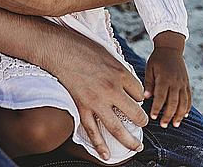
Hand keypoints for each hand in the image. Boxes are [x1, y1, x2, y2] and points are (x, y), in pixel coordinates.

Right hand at [55, 33, 146, 160]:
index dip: (140, 97)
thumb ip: (119, 70)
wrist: (60, 49)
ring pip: (118, 128)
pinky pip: (93, 131)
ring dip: (129, 141)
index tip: (135, 97)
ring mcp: (97, 101)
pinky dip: (100, 145)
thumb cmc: (83, 47)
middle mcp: (112, 89)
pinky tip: (106, 156)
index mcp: (120, 73)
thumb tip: (126, 83)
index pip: (140, 93)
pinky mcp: (82, 107)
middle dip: (142, 121)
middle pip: (136, 113)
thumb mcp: (108, 53)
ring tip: (137, 147)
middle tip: (142, 124)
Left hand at [144, 47, 191, 127]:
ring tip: (175, 124)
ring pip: (183, 102)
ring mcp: (183, 83)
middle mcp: (175, 82)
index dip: (157, 108)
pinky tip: (184, 115)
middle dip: (168, 115)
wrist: (171, 48)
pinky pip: (189, 97)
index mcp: (164, 78)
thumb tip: (146, 97)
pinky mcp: (187, 83)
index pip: (161, 97)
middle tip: (163, 125)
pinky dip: (187, 107)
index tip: (153, 117)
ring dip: (179, 115)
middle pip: (173, 102)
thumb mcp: (150, 68)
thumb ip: (149, 83)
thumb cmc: (158, 59)